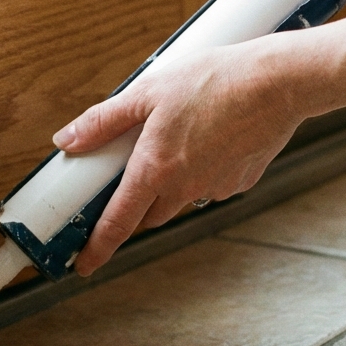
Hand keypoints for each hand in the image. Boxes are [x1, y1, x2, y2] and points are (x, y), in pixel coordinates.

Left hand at [52, 40, 306, 275]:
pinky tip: (211, 138)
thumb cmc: (215, 80)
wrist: (277, 83)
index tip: (83, 265)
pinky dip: (203, 171)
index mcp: (155, 169)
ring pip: (181, 199)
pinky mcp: (240, 182)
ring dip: (170, 185)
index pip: (118, 222)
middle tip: (132, 173)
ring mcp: (215, 188)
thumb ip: (104, 120)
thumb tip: (68, 138)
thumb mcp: (149, 91)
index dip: (97, 247)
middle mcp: (184, 187)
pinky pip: (211, 185)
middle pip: (148, 214)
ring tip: (179, 139)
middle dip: (136, 203)